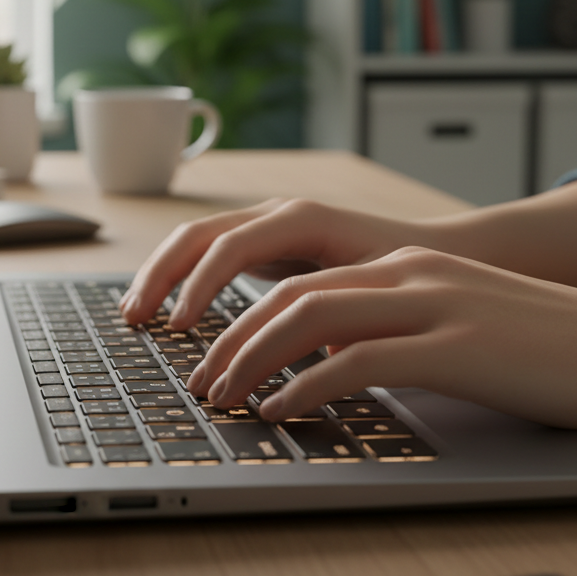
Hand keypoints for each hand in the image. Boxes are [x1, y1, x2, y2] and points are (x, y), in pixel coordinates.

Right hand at [120, 198, 423, 328]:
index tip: (180, 328)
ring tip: (137, 313)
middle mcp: (279, 214)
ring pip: (197, 240)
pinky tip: (171, 308)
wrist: (440, 250)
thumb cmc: (413, 273)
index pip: (231, 245)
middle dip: (161, 274)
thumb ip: (330, 317)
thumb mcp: (374, 295)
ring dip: (163, 274)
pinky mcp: (269, 244)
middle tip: (135, 319)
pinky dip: (183, 276)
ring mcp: (270, 225)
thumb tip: (297, 361)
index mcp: (302, 219)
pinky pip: (212, 252)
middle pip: (199, 234)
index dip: (199, 285)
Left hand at [188, 247, 576, 430]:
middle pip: (289, 294)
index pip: (297, 278)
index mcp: (401, 263)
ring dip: (253, 359)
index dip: (240, 311)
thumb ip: (394, 326)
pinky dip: (307, 386)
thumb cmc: (536, 341)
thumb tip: (331, 362)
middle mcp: (406, 273)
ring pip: (310, 317)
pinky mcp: (453, 344)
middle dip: (229, 336)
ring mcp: (429, 304)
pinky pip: (359, 360)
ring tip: (224, 397)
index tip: (207, 347)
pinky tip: (282, 411)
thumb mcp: (451, 317)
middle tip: (199, 379)